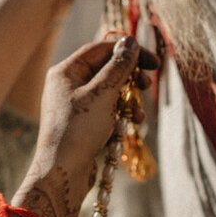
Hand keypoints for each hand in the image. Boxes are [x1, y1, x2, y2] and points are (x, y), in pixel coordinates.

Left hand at [11, 37, 155, 216]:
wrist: (62, 174)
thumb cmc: (78, 131)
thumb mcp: (102, 94)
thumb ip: (118, 66)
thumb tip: (131, 42)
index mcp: (66, 72)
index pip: (101, 49)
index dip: (129, 52)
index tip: (153, 62)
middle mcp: (67, 86)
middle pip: (106, 70)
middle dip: (129, 79)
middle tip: (146, 86)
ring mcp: (74, 106)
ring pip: (109, 93)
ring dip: (128, 101)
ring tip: (136, 115)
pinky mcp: (81, 125)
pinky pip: (106, 111)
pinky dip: (120, 116)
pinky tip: (128, 127)